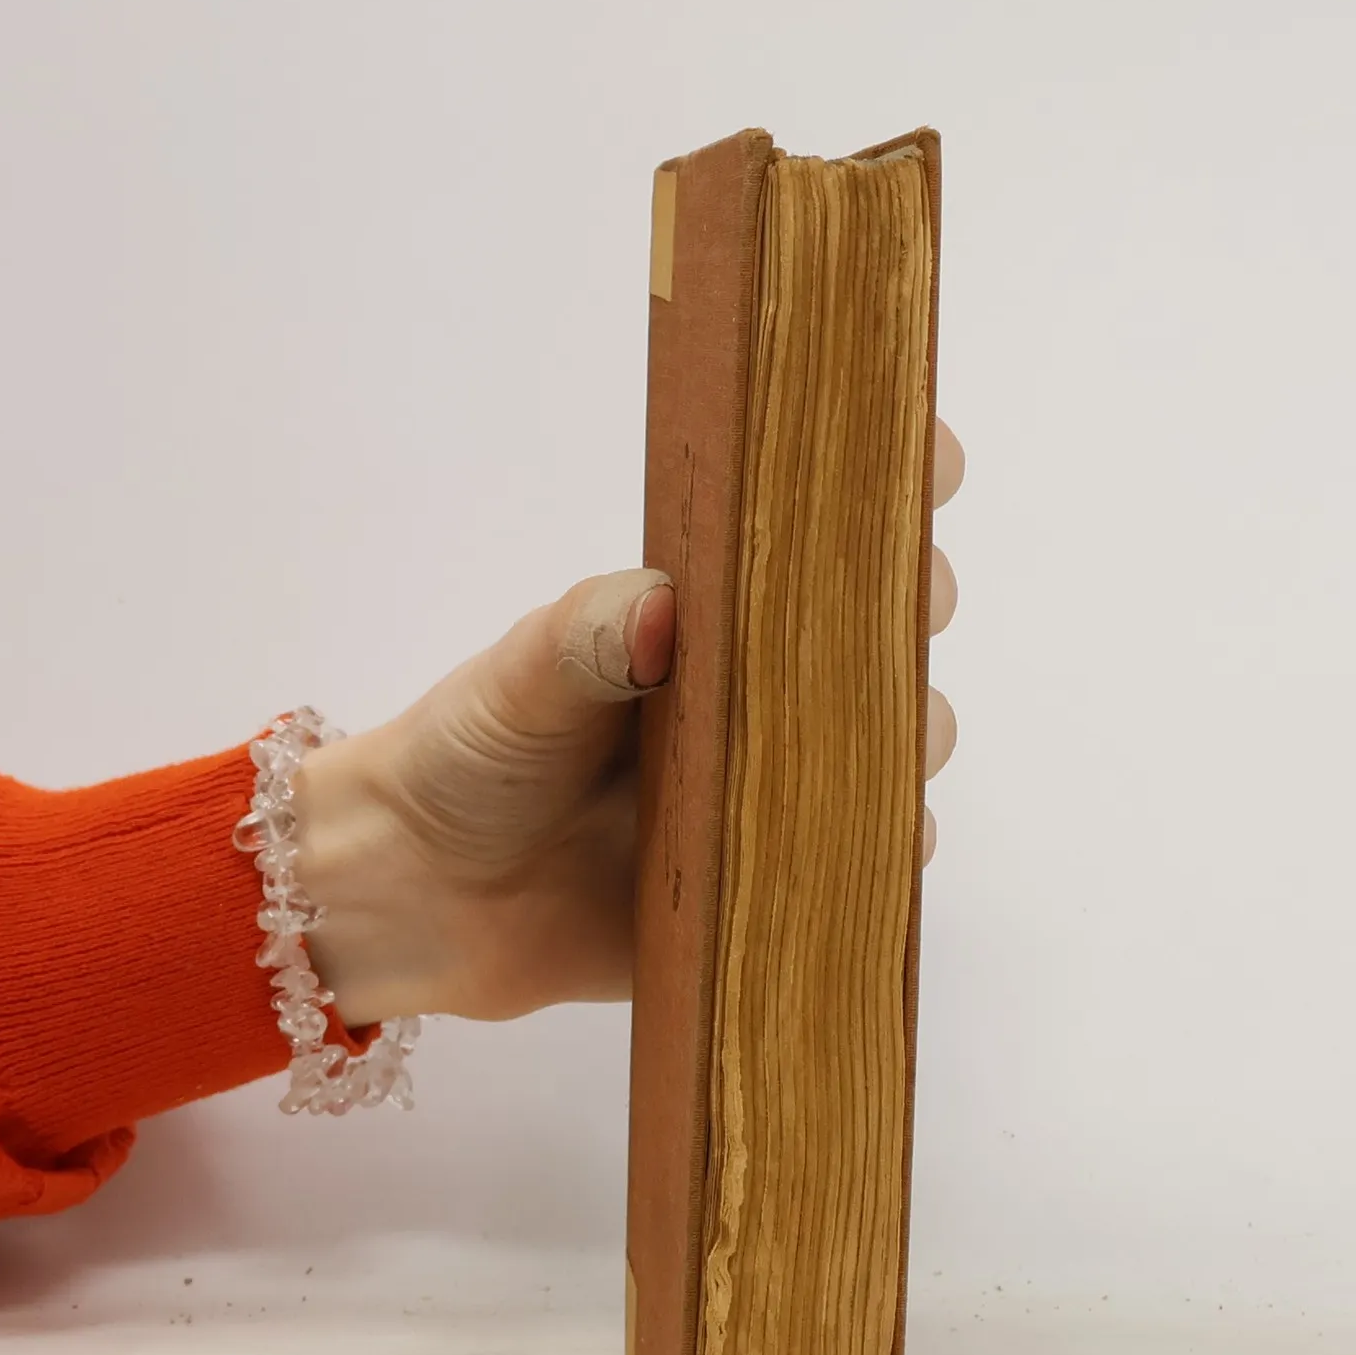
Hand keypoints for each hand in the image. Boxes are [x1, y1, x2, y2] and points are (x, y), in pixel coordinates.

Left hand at [297, 420, 965, 1025]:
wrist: (432, 896)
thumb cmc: (474, 755)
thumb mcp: (520, 679)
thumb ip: (587, 636)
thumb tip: (665, 610)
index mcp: (708, 614)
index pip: (818, 531)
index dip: (885, 486)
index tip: (923, 458)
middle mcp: (763, 691)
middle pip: (887, 630)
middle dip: (913, 609)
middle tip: (903, 608)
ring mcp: (780, 784)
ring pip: (894, 744)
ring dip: (906, 736)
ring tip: (882, 742)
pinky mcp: (780, 879)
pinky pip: (864, 861)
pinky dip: (883, 851)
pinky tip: (874, 844)